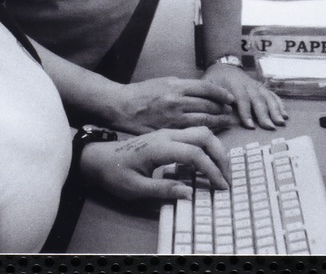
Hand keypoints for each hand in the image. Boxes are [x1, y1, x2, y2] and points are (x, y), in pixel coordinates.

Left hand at [80, 127, 229, 201]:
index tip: (221, 187)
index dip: (212, 170)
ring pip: (201, 132)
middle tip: (228, 178)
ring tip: (222, 171)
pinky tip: (207, 164)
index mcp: (159, 147)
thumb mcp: (135, 188)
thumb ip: (162, 190)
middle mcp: (167, 135)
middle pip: (204, 136)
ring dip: (216, 149)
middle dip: (221, 156)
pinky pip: (193, 135)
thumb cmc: (114, 174)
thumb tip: (190, 194)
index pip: (195, 154)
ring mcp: (168, 133)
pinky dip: (207, 146)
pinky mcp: (167, 135)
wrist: (97, 157)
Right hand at [108, 77, 236, 134]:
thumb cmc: (141, 93)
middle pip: (207, 105)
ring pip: (202, 121)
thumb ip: (183, 87)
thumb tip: (204, 91)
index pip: (206, 88)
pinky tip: (210, 134)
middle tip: (231, 112)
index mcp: (175, 86)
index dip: (221, 93)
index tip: (230, 98)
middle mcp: (175, 101)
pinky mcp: (167, 132)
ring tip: (226, 122)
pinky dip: (203, 132)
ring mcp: (171, 118)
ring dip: (217, 122)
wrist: (120, 107)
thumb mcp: (163, 82)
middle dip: (222, 109)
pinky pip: (190, 133)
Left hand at [202, 63, 287, 129]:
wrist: (223, 67)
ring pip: (267, 96)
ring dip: (275, 109)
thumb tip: (219, 111)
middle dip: (264, 113)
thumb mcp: (208, 86)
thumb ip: (212, 97)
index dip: (246, 112)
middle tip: (270, 127)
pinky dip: (279, 104)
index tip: (250, 125)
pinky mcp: (261, 87)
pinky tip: (284, 114)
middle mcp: (247, 84)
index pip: (241, 98)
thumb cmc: (214, 80)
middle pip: (257, 99)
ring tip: (280, 122)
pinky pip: (272, 95)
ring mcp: (256, 85)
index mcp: (233, 84)